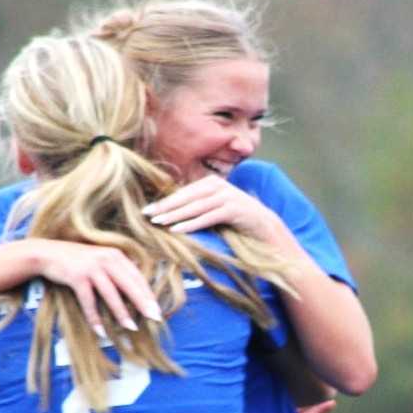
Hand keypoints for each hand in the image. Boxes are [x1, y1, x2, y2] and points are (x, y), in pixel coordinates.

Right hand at [30, 239, 160, 332]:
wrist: (47, 253)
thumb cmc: (76, 260)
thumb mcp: (100, 259)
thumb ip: (116, 269)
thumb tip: (136, 288)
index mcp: (115, 255)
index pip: (137, 276)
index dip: (148, 293)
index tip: (157, 308)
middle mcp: (106, 259)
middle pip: (129, 284)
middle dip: (143, 303)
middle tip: (154, 318)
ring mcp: (91, 267)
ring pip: (111, 294)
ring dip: (122, 313)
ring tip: (131, 327)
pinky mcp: (77, 277)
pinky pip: (89, 301)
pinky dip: (95, 317)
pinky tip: (101, 331)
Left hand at [144, 175, 284, 241]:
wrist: (265, 228)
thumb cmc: (237, 221)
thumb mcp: (216, 209)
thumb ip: (199, 206)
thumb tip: (172, 211)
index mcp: (212, 183)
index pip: (183, 193)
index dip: (165, 201)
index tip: (147, 210)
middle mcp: (219, 186)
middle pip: (186, 197)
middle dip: (165, 207)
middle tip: (146, 216)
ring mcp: (227, 197)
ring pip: (195, 207)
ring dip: (175, 215)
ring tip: (158, 223)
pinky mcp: (234, 210)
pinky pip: (208, 217)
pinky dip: (191, 224)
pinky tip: (177, 230)